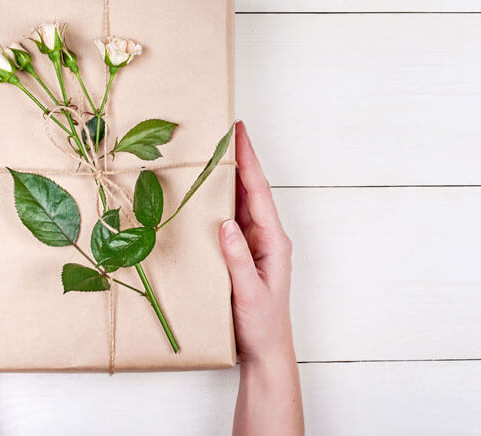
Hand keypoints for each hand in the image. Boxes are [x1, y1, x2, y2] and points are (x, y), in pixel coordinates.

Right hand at [219, 122, 303, 434]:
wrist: (265, 351)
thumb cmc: (262, 325)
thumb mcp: (250, 293)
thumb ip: (237, 259)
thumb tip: (225, 223)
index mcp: (273, 241)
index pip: (258, 193)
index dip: (248, 161)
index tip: (238, 133)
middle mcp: (265, 237)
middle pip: (250, 190)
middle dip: (238, 159)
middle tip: (223, 130)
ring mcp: (253, 244)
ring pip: (239, 203)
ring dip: (228, 177)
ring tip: (213, 150)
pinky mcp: (241, 254)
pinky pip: (230, 220)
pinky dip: (219, 201)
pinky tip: (206, 191)